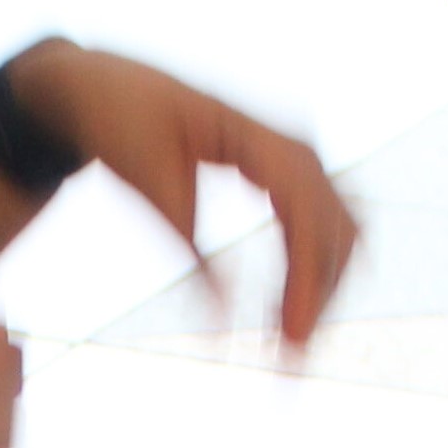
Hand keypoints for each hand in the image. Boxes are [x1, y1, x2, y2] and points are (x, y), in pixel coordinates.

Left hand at [8, 40, 358, 353]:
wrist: (109, 88)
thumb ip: (190, 253)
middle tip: (289, 360)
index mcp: (254, 136)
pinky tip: (290, 313)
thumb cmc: (123, 127)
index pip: (305, 206)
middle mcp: (287, 142)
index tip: (293, 333)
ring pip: (338, 227)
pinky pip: (319, 224)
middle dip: (322, 292)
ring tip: (289, 346)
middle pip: (335, 222)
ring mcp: (291, 156)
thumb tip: (222, 325)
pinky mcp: (283, 175)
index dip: (308, 273)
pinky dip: (314, 270)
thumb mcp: (151, 187)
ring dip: (324, 286)